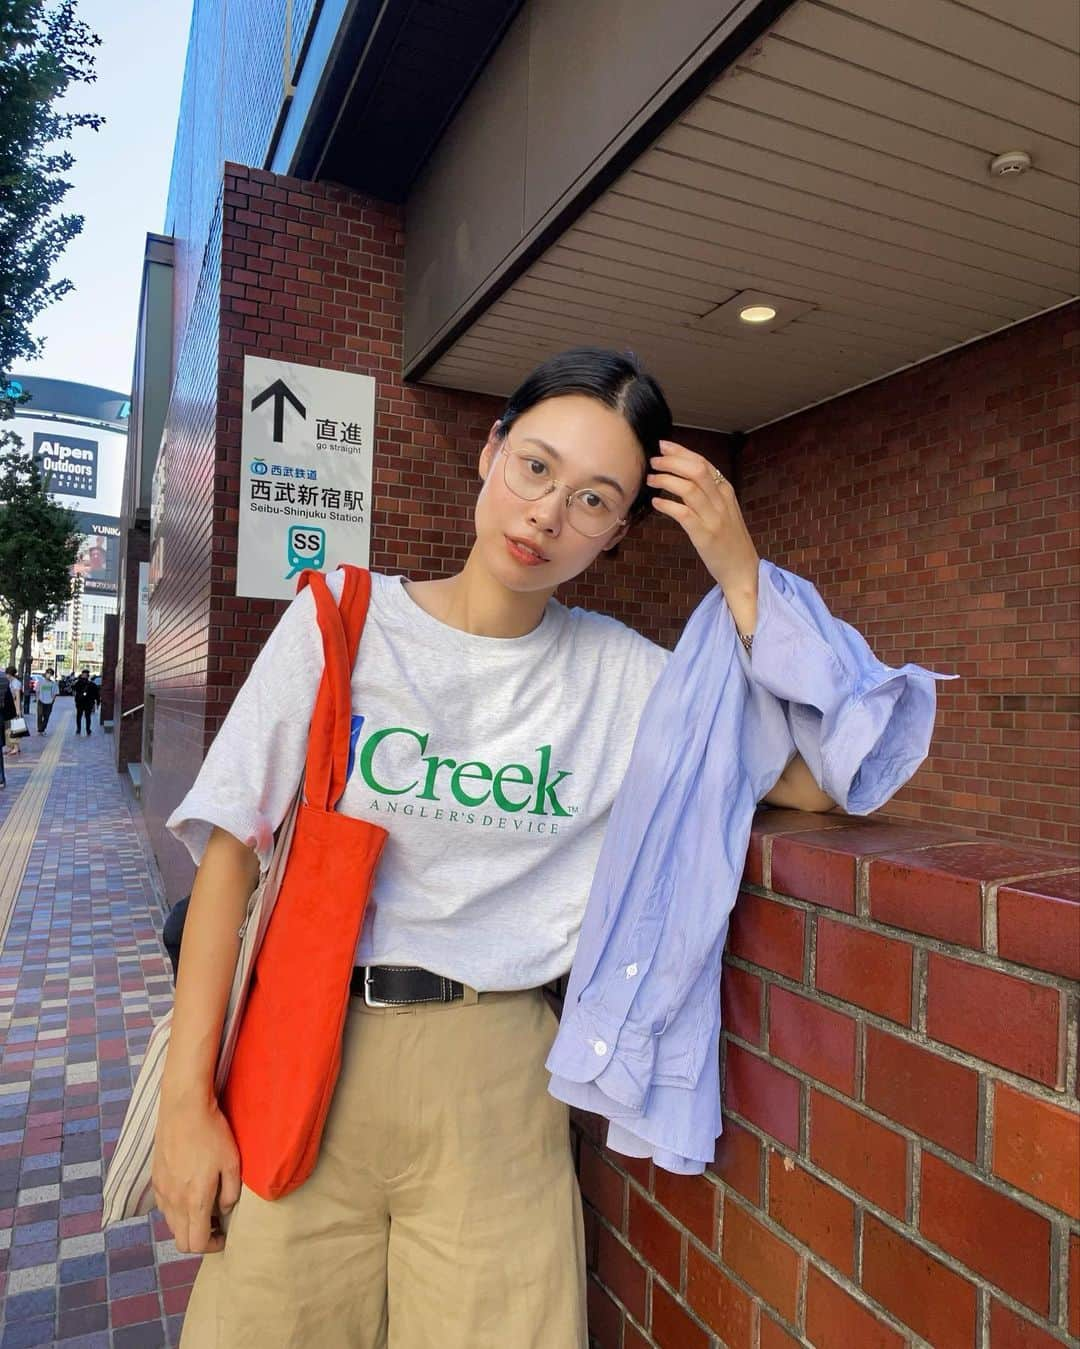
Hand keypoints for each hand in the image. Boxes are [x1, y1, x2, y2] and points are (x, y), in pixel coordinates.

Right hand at [152, 1095, 240, 1253]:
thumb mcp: (232, 1162)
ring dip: (187, 1224)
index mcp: (194, 1201)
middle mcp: (173, 1201)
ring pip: (171, 1225)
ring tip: (204, 1208)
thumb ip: (230, 1193)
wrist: (184, 1107)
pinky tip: (189, 1191)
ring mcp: (161, 1190)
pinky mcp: (155, 1178)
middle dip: (199, 1239)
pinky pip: (164, 1207)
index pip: (196, 1244)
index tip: (224, 1236)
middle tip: (215, 1225)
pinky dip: (176, 1209)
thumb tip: (225, 1209)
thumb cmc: (212, 1133)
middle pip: (181, 1240)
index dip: (212, 1246)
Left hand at [647, 442, 759, 598]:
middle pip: (696, 470)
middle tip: (654, 461)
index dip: (682, 452)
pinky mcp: (704, 536)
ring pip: (689, 488)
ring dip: (666, 480)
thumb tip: (685, 476)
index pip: (703, 463)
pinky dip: (667, 505)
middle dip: (672, 462)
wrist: (743, 569)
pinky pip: (683, 514)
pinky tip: (656, 502)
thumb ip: (709, 493)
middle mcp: (721, 501)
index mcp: (726, 492)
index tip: (664, 445)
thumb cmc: (729, 540)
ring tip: (651, 479)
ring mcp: (713, 518)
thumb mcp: (724, 510)